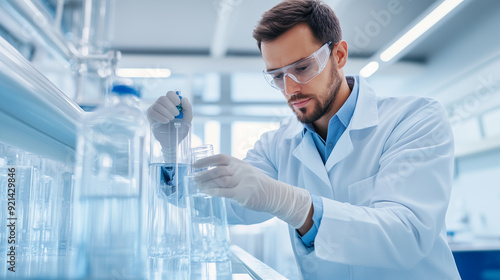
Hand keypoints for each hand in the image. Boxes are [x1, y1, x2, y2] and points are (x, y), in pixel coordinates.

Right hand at [147, 91, 192, 160]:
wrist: (174, 139)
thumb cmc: (180, 127)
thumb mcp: (187, 118)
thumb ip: (188, 108)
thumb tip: (183, 99)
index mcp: (171, 102)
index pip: (170, 93)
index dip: (174, 97)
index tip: (178, 104)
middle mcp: (161, 104)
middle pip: (163, 98)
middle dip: (171, 107)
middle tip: (176, 115)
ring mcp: (154, 109)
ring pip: (157, 105)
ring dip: (166, 113)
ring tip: (171, 120)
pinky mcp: (150, 116)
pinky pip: (152, 112)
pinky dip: (160, 117)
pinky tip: (166, 122)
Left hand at [193, 154, 311, 228]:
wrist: (275, 195)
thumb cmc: (257, 185)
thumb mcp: (245, 172)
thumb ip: (231, 171)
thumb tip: (210, 174)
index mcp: (240, 163)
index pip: (221, 158)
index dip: (206, 160)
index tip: (195, 165)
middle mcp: (241, 170)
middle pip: (217, 170)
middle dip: (203, 174)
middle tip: (194, 178)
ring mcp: (243, 182)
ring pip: (220, 180)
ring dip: (206, 183)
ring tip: (198, 186)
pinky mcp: (243, 194)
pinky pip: (224, 192)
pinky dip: (213, 192)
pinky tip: (206, 192)